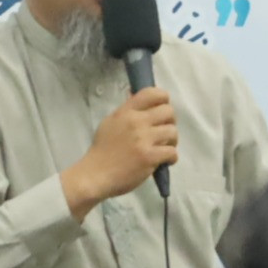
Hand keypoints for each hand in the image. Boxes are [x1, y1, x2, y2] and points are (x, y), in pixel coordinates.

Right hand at [63, 87, 178, 216]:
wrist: (95, 175)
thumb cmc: (102, 150)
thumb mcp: (110, 123)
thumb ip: (127, 111)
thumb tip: (142, 101)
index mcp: (126, 112)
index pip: (152, 93)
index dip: (163, 98)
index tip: (162, 108)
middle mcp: (136, 122)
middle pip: (168, 111)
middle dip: (170, 121)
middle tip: (164, 132)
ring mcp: (144, 139)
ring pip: (173, 131)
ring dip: (172, 141)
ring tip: (164, 148)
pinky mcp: (150, 157)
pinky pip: (172, 152)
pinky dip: (171, 157)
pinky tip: (164, 161)